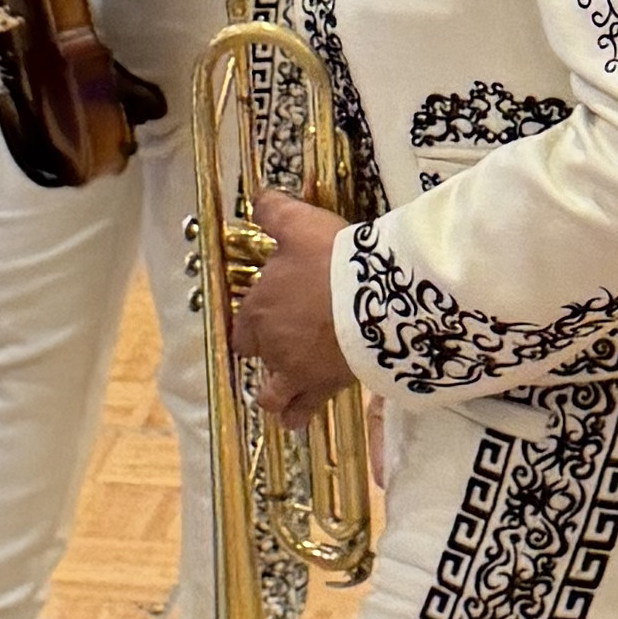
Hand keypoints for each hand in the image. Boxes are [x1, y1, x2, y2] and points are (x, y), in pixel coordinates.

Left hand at [235, 190, 351, 421]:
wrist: (375, 300)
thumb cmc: (334, 260)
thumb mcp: (300, 224)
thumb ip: (273, 212)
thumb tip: (257, 198)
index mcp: (258, 308)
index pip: (243, 321)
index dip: (254, 318)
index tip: (269, 311)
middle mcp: (270, 345)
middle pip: (255, 353)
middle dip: (264, 350)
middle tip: (283, 342)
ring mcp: (294, 371)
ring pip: (271, 392)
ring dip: (272, 392)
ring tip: (279, 392)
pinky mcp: (322, 388)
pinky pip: (302, 411)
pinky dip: (296, 416)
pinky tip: (295, 421)